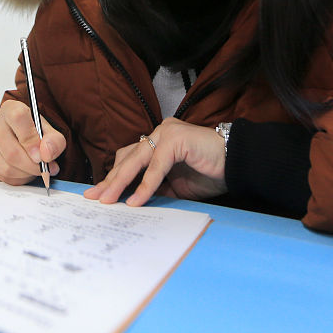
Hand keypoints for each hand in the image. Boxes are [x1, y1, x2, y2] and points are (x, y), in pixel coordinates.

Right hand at [0, 99, 65, 185]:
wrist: (21, 136)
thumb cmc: (34, 132)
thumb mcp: (50, 132)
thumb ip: (54, 141)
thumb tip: (46, 154)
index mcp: (11, 109)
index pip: (18, 119)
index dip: (31, 141)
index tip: (42, 156)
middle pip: (11, 152)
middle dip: (32, 166)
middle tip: (45, 168)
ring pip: (6, 167)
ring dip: (26, 174)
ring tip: (36, 169)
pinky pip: (2, 176)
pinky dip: (18, 178)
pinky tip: (25, 171)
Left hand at [84, 118, 226, 205]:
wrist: (237, 164)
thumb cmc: (210, 173)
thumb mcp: (175, 185)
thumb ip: (156, 186)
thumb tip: (131, 199)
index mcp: (158, 141)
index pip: (129, 158)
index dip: (114, 176)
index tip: (100, 194)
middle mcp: (160, 132)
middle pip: (127, 158)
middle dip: (110, 180)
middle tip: (94, 198)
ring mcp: (167, 132)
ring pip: (136, 160)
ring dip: (121, 182)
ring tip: (109, 200)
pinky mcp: (176, 138)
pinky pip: (156, 166)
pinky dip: (145, 185)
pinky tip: (136, 200)